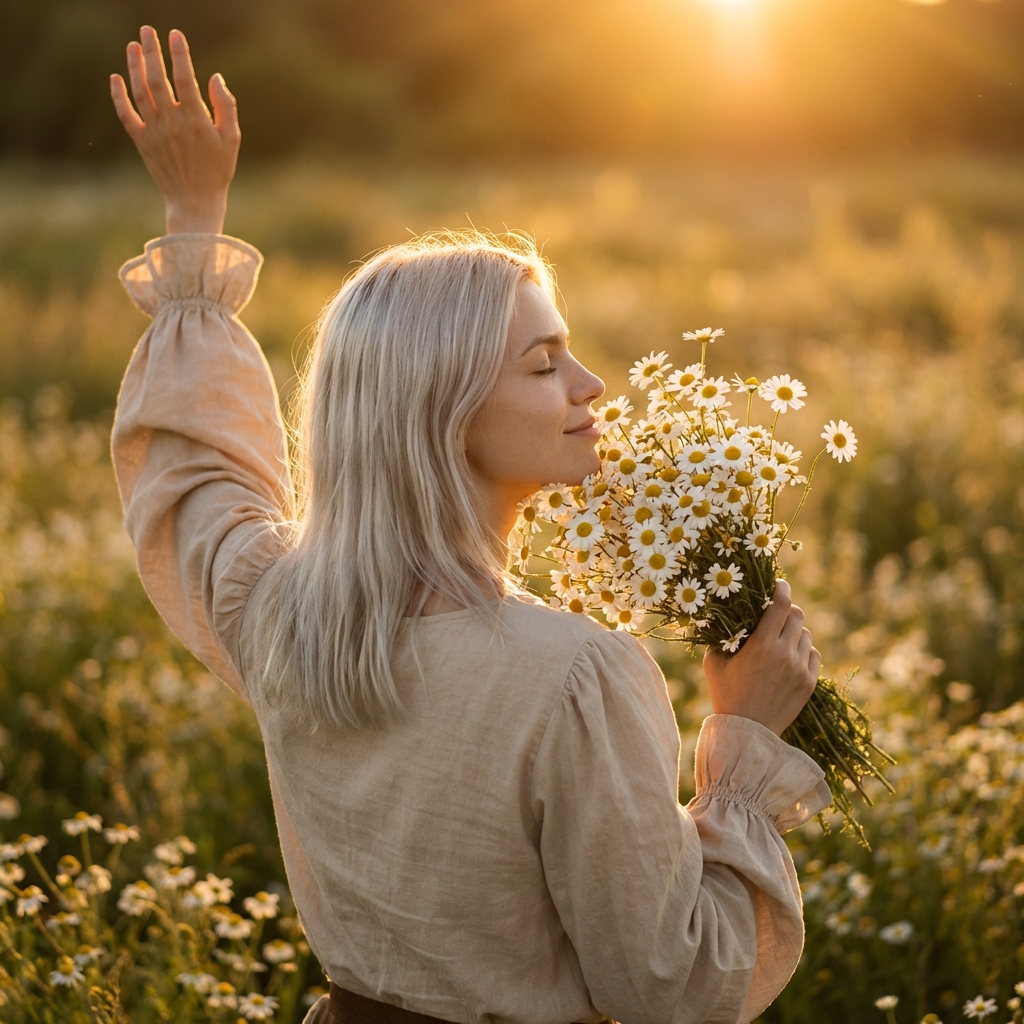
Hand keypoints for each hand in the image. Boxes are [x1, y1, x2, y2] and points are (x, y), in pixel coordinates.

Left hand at [110, 26, 238, 234]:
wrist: (194, 201)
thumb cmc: (217, 170)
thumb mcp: (232, 139)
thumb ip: (225, 106)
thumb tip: (214, 77)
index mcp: (196, 120)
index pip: (184, 78)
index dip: (179, 54)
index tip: (175, 35)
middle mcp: (172, 123)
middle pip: (157, 79)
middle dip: (151, 51)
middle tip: (147, 30)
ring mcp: (154, 132)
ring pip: (140, 92)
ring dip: (134, 66)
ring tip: (133, 46)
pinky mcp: (142, 142)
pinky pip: (126, 114)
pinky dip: (119, 95)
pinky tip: (115, 77)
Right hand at [702, 579, 819, 735]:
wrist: (746, 733)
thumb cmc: (725, 694)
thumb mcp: (714, 662)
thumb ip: (721, 638)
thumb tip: (722, 617)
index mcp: (761, 645)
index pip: (780, 605)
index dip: (781, 589)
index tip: (778, 585)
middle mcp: (785, 653)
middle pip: (797, 615)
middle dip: (787, 610)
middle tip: (777, 613)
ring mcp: (800, 669)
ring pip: (806, 635)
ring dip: (795, 632)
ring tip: (781, 639)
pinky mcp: (809, 683)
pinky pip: (813, 654)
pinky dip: (803, 650)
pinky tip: (790, 657)